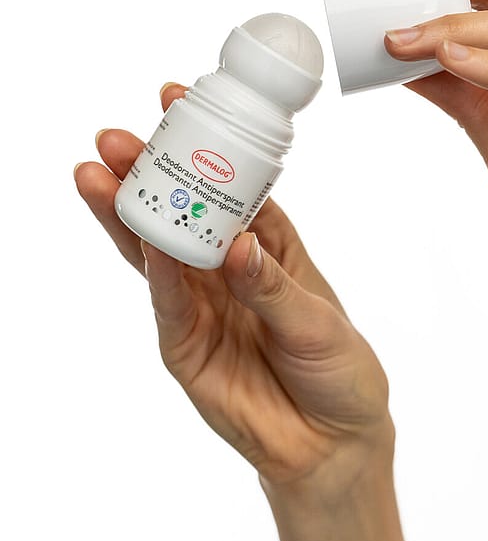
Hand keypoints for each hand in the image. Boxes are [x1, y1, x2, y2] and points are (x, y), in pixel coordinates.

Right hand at [74, 84, 392, 489]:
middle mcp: (223, 270)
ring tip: (97, 176)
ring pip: (155, 253)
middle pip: (176, 212)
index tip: (175, 98)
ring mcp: (199, 308)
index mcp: (263, 245)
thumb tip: (235, 245)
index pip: (226, 185)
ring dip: (127, 215)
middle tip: (113, 138)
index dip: (200, 142)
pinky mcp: (185, 350)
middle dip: (144, 172)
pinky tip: (143, 238)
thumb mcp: (317, 320)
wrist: (336, 442)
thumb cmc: (337, 369)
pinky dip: (156, 273)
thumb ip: (272, 285)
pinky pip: (167, 305)